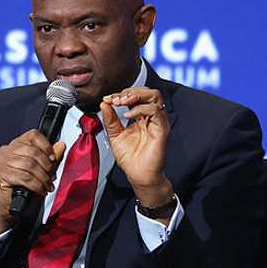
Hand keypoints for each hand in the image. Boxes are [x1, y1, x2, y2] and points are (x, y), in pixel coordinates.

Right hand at [0, 130, 66, 236]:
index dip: (46, 146)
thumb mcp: (41, 170)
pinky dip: (37, 185)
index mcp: (15, 145)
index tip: (53, 159)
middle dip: (46, 166)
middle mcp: (6, 151)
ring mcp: (2, 162)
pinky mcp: (2, 175)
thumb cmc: (23, 187)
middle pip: (32, 151)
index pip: (33, 135)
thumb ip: (51, 157)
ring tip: (47, 185)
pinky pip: (25, 177)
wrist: (10, 205)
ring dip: (43, 178)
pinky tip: (41, 190)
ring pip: (29, 165)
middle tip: (51, 176)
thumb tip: (61, 145)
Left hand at [100, 87, 173, 204]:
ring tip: (121, 102)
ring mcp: (158, 122)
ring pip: (154, 96)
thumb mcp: (114, 135)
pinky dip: (140, 109)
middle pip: (147, 92)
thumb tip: (104, 103)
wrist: (138, 176)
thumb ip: (110, 119)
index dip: (120, 94)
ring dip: (136, 95)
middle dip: (129, 92)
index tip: (107, 99)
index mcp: (141, 117)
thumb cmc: (130, 159)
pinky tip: (127, 115)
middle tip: (115, 99)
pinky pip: (155, 111)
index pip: (135, 96)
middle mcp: (151, 117)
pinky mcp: (162, 129)